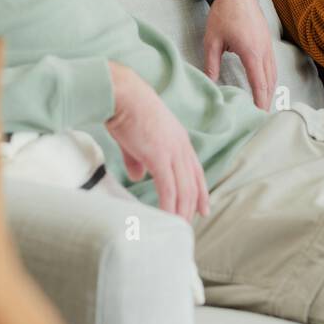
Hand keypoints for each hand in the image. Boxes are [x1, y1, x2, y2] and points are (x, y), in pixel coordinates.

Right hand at [105, 63, 209, 221]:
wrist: (121, 94)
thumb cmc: (125, 111)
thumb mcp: (135, 139)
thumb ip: (138, 159)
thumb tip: (136, 175)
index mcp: (179, 139)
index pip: (195, 170)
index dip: (200, 191)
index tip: (202, 209)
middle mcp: (181, 146)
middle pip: (193, 183)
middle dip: (192, 207)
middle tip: (188, 226)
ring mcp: (173, 152)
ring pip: (184, 190)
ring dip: (182, 212)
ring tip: (178, 229)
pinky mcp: (160, 157)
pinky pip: (169, 189)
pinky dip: (170, 207)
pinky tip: (167, 218)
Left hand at [202, 0, 276, 109]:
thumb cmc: (222, 14)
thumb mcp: (212, 41)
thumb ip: (211, 65)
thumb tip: (209, 84)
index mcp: (250, 52)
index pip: (259, 83)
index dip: (260, 101)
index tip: (259, 115)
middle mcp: (263, 50)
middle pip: (270, 82)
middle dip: (267, 100)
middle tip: (262, 117)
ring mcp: (268, 45)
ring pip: (273, 73)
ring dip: (270, 90)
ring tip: (264, 105)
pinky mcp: (267, 40)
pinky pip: (272, 64)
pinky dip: (270, 78)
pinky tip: (264, 84)